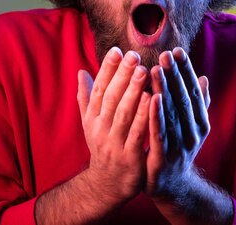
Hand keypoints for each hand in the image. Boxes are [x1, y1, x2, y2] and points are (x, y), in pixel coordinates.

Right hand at [77, 47, 151, 205]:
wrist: (108, 184)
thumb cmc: (104, 146)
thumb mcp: (91, 122)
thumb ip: (87, 97)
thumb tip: (80, 71)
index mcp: (92, 117)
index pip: (98, 89)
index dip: (107, 69)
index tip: (117, 50)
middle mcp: (100, 128)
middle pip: (111, 98)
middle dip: (122, 75)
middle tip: (134, 55)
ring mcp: (114, 143)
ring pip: (123, 113)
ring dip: (134, 91)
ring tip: (145, 71)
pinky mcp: (129, 157)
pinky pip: (137, 133)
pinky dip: (145, 116)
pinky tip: (154, 99)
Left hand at [145, 47, 210, 198]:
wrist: (171, 187)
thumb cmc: (177, 148)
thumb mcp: (190, 126)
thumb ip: (197, 104)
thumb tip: (204, 78)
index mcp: (200, 123)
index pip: (194, 92)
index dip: (186, 71)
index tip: (177, 51)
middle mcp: (193, 133)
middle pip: (184, 100)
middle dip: (175, 76)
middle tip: (165, 54)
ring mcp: (179, 147)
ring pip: (172, 114)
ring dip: (165, 90)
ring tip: (156, 69)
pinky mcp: (163, 159)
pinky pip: (159, 134)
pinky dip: (156, 116)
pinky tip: (150, 98)